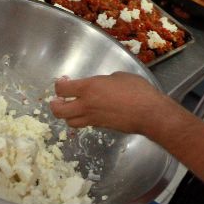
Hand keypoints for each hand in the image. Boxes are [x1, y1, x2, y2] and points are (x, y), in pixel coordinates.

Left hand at [49, 72, 171, 133]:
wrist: (148, 113)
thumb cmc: (136, 90)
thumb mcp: (119, 77)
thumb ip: (104, 81)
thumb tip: (102, 85)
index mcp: (88, 88)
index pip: (63, 89)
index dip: (59, 85)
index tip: (63, 81)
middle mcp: (86, 105)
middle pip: (59, 111)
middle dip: (55, 105)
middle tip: (58, 100)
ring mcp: (93, 118)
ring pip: (70, 122)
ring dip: (67, 115)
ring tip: (71, 108)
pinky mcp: (101, 126)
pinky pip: (85, 124)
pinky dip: (82, 119)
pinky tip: (89, 112)